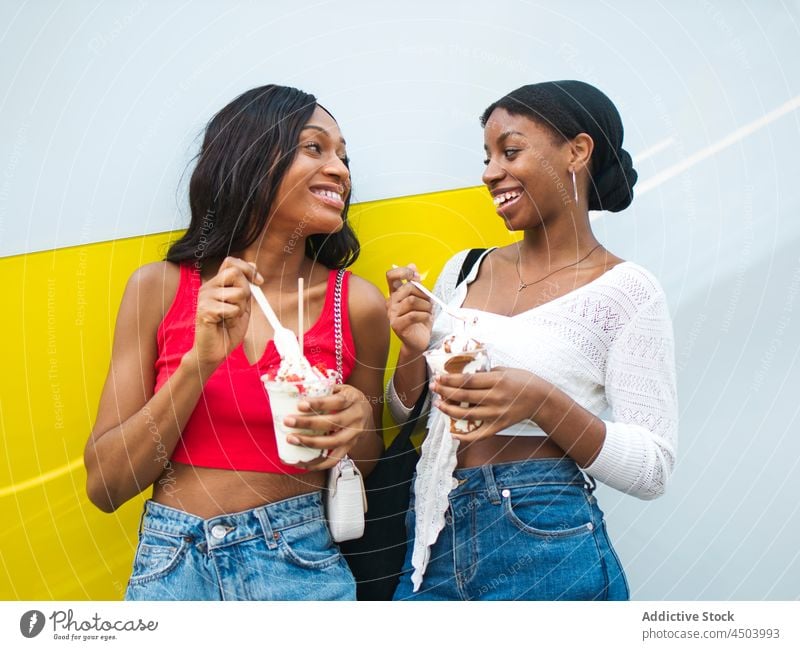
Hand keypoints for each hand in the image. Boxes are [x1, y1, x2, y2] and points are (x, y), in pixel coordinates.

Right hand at [192, 257, 262, 376]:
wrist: (215, 351)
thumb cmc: (228, 329)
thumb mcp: (242, 304)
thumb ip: (246, 287)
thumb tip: (253, 264)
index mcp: (216, 284)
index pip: (231, 262)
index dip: (248, 269)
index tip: (259, 282)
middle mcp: (208, 287)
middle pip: (235, 273)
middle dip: (246, 291)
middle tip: (240, 308)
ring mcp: (204, 298)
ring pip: (237, 293)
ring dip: (240, 309)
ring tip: (230, 319)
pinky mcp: (204, 310)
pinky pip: (231, 309)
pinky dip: (233, 319)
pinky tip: (223, 325)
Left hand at [281, 384, 372, 470]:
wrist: (367, 413)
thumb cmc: (347, 398)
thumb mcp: (341, 389)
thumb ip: (324, 390)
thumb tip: (296, 389)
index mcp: (353, 399)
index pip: (337, 402)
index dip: (318, 404)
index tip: (300, 405)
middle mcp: (356, 418)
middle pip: (333, 423)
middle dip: (308, 423)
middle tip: (288, 421)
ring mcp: (354, 435)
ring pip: (333, 443)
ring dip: (310, 443)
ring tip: (291, 439)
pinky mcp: (350, 447)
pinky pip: (335, 459)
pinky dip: (318, 464)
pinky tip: (302, 463)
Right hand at [386, 264, 432, 353]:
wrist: (419, 341)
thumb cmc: (421, 320)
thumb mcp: (422, 299)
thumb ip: (417, 284)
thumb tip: (412, 264)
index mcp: (395, 294)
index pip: (391, 275)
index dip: (403, 271)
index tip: (416, 276)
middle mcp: (390, 302)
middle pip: (407, 288)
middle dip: (423, 294)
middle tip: (430, 302)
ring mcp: (392, 314)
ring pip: (411, 300)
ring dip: (426, 305)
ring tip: (429, 311)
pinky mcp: (396, 325)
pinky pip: (413, 315)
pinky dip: (424, 315)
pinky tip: (427, 319)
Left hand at [431, 367, 548, 441]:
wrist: (541, 399)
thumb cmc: (523, 381)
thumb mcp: (505, 370)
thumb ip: (485, 373)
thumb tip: (465, 374)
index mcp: (497, 381)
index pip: (468, 380)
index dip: (450, 380)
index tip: (438, 377)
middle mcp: (496, 398)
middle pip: (464, 396)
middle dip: (446, 392)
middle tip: (433, 388)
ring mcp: (497, 414)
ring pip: (468, 415)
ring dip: (450, 410)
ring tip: (438, 405)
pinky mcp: (499, 426)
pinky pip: (480, 434)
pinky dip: (466, 437)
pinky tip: (453, 434)